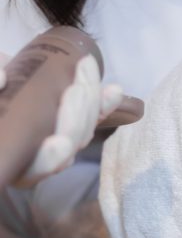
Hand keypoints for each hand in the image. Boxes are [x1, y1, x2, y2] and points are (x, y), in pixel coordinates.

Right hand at [0, 54, 122, 186]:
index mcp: (15, 158)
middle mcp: (38, 158)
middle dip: (76, 117)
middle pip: (67, 147)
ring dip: (91, 101)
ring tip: (85, 70)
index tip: (58, 143)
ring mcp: (61, 141)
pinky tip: (114, 90)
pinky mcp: (77, 122)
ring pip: (84, 131)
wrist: (2, 80)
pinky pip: (96, 116)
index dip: (49, 159)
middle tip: (75, 89)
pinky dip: (106, 103)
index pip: (34, 168)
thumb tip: (1, 79)